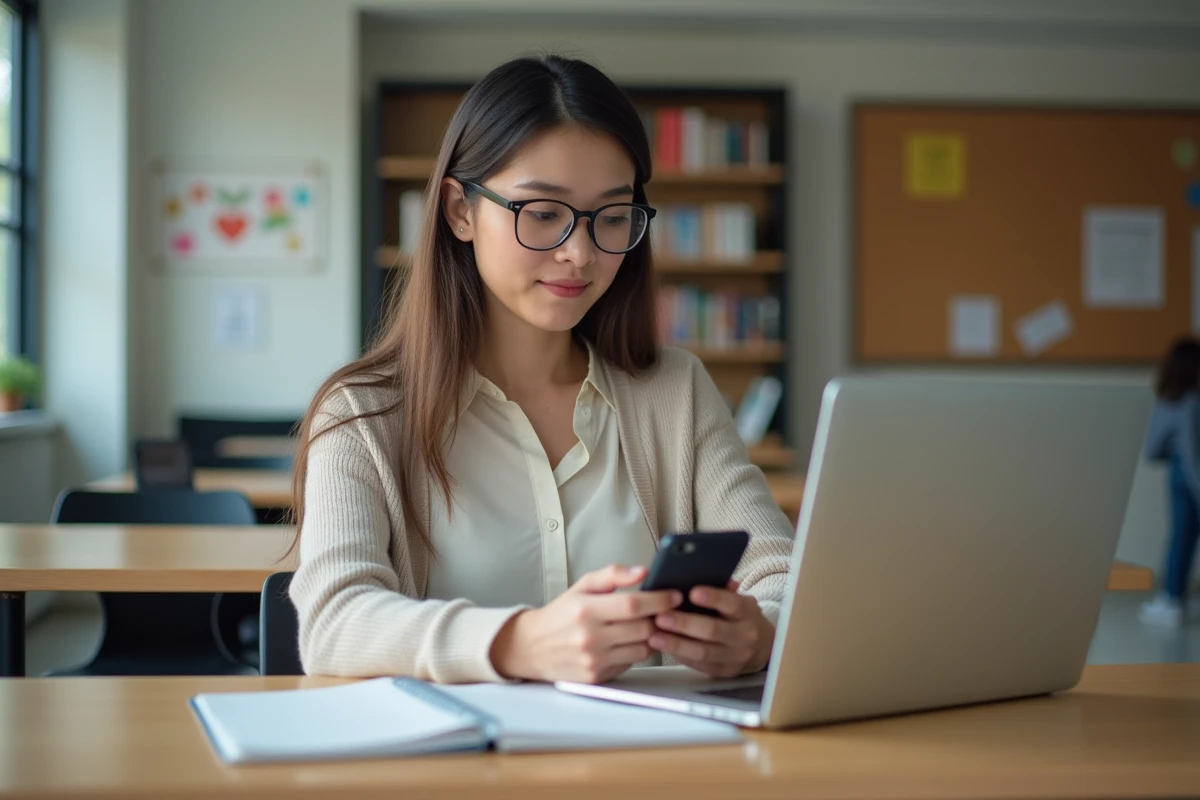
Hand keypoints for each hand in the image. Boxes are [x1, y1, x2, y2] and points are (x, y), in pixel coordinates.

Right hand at [490, 564, 682, 683]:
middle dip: (658, 618)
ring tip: (640, 626)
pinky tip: (624, 642)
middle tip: (659, 611)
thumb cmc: (561, 614)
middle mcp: (590, 637)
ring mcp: (594, 660)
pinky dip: (634, 652)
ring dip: (648, 636)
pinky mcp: (597, 677)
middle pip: (644, 628)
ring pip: (643, 648)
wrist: (531, 647)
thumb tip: (642, 571)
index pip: (633, 604)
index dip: (660, 599)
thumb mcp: (582, 586)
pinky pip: (631, 663)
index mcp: (586, 609)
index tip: (675, 595)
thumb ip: (613, 575)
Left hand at [648, 580, 774, 677]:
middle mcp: (743, 636)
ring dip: (676, 644)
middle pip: (712, 630)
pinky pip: (698, 665)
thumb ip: (723, 589)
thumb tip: (703, 573)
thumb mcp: (739, 600)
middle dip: (685, 624)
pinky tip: (663, 648)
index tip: (692, 592)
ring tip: (654, 636)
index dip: (713, 598)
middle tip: (661, 616)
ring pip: (702, 652)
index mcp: (747, 612)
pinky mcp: (723, 672)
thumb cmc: (740, 616)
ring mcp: (734, 657)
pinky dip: (679, 656)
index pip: (732, 603)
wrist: (762, 647)